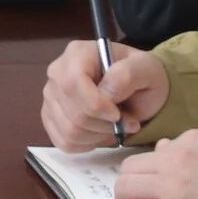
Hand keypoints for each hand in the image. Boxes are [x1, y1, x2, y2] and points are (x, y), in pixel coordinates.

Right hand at [40, 40, 170, 151]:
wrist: (138, 90)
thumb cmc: (143, 77)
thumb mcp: (147, 69)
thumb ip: (127, 75)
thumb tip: (106, 93)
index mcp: (78, 54)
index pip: (72, 83)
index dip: (95, 105)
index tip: (118, 115)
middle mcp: (57, 73)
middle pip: (72, 113)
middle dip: (104, 125)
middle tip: (126, 122)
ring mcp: (51, 96)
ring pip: (69, 131)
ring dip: (98, 136)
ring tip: (115, 127)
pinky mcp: (51, 117)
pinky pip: (63, 141)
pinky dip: (86, 144)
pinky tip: (100, 132)